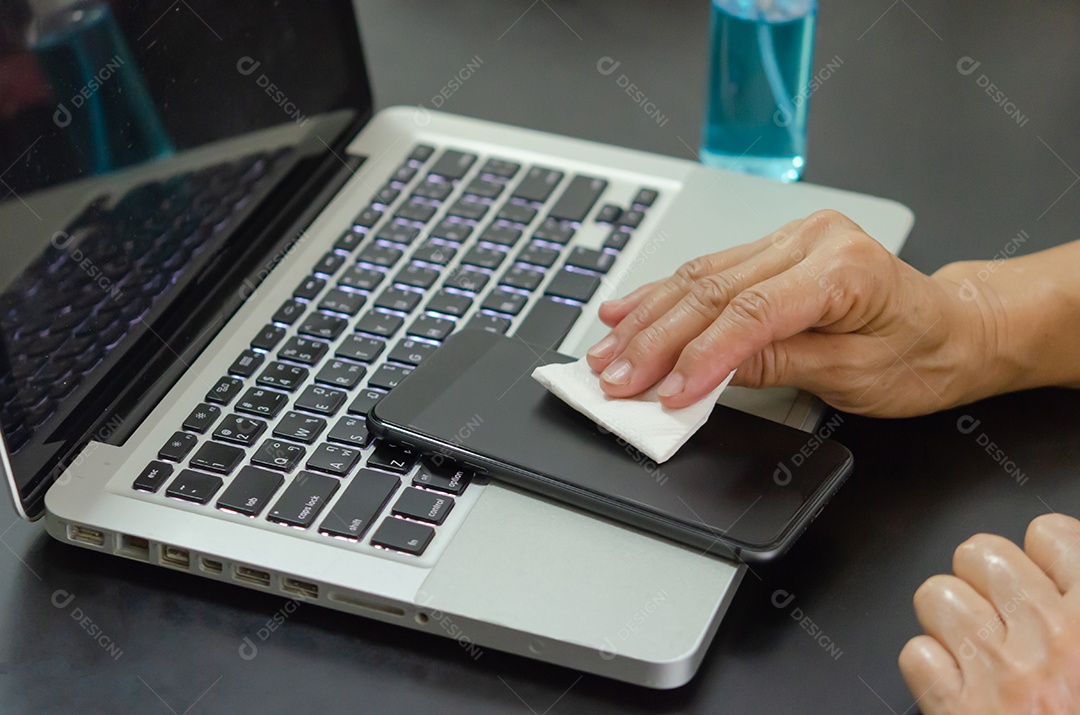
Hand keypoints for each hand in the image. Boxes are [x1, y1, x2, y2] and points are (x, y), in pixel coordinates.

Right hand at [585, 210, 995, 416]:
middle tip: (613, 378)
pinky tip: (623, 309)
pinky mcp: (772, 251)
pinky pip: (707, 270)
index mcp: (843, 267)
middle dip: (654, 340)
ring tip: (604, 352)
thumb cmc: (922, 353)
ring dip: (645, 318)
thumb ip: (776, 364)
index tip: (662, 395)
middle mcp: (811, 240)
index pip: (751, 313)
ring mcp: (788, 239)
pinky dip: (661, 296)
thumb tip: (705, 371)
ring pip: (698, 276)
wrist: (954, 330)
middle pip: (712, 290)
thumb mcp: (854, 375)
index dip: (699, 356)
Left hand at [899, 513, 1079, 714]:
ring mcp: (998, 674)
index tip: (1043, 574)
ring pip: (937, 594)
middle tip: (1000, 613)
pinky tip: (957, 686)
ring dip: (949, 619)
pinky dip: (929, 669)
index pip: (1052, 534)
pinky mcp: (955, 709)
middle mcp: (1050, 641)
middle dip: (983, 578)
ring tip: (975, 648)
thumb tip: (1065, 580)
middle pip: (980, 554)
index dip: (1041, 553)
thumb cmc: (1078, 713)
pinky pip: (916, 653)